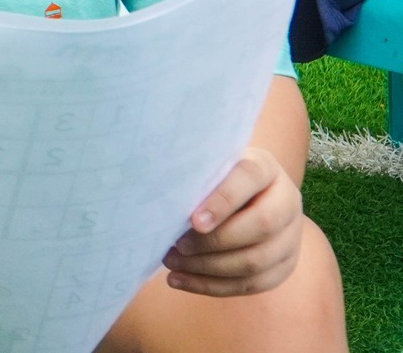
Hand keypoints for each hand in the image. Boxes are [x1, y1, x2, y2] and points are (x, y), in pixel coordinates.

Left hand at [164, 147, 303, 295]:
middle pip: (261, 226)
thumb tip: (163, 200)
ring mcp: (291, 236)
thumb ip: (194, 179)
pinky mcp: (285, 265)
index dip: (222, 200)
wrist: (245, 195)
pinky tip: (180, 280)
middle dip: (214, 242)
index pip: (249, 177)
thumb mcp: (206, 168)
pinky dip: (213, 286)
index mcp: (265, 168)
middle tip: (177, 245)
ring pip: (257, 261)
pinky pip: (254, 284)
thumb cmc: (212, 178)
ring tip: (171, 262)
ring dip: (209, 267)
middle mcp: (287, 201)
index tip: (192, 221)